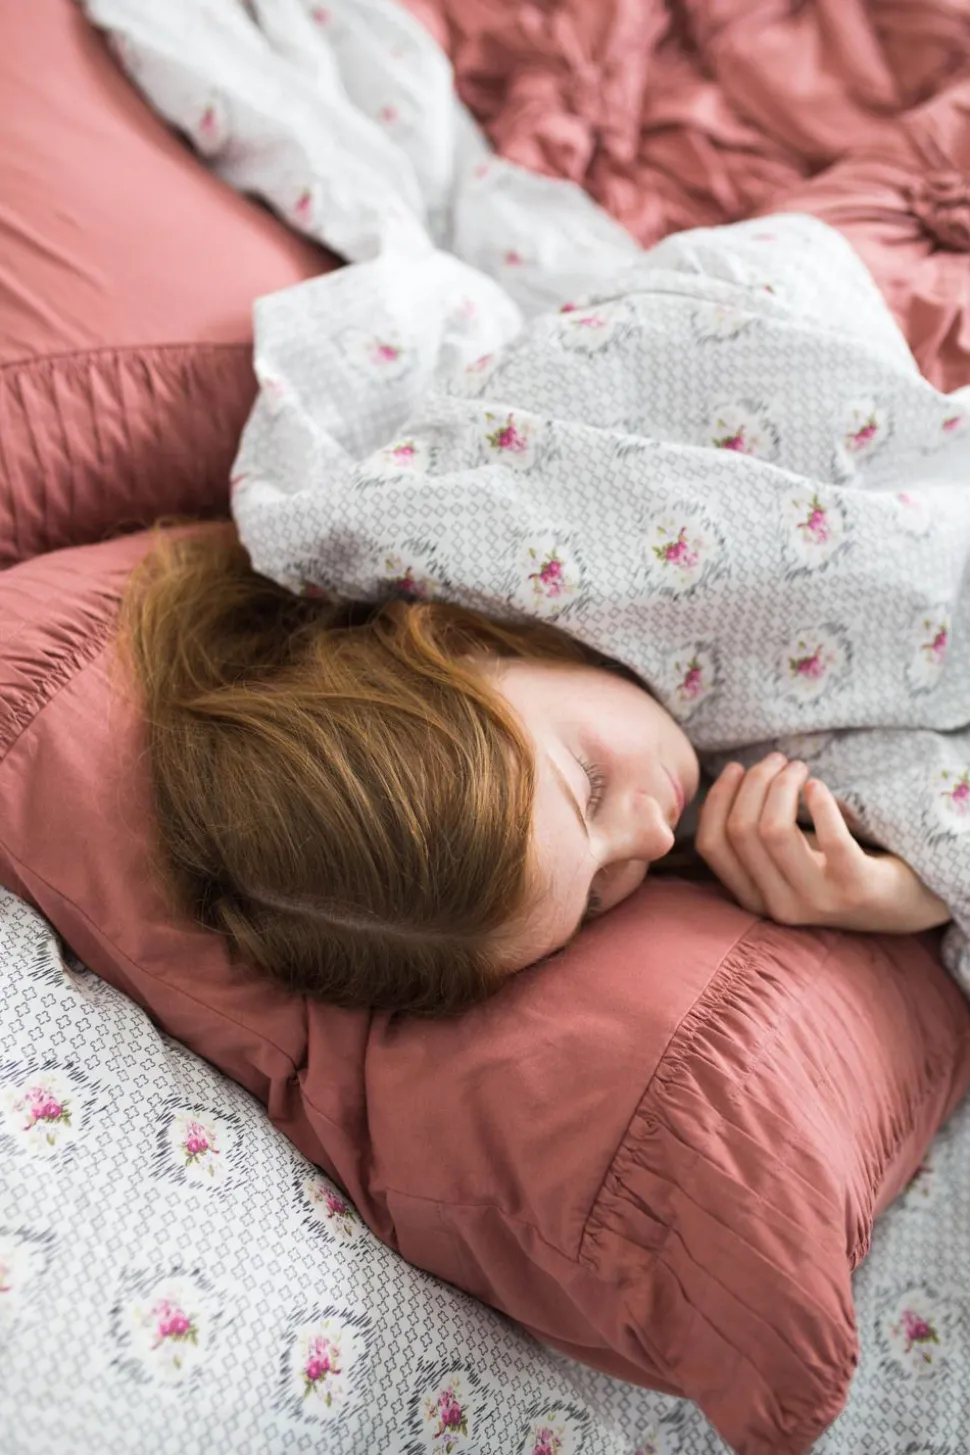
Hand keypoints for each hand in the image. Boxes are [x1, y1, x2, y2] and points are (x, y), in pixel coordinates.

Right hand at [695, 754, 951, 934]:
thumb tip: (728, 781)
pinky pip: (830, 838)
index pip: (712, 845)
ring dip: (782, 786)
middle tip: (778, 760)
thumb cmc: (834, 870)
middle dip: (754, 782)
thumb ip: (755, 839)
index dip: (718, 798)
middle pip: (741, 830)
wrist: (899, 905)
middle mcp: (778, 907)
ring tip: (799, 768)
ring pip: (773, 830)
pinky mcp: (856, 888)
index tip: (736, 768)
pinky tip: (818, 786)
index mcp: (753, 899)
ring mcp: (817, 901)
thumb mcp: (786, 861)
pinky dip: (820, 803)